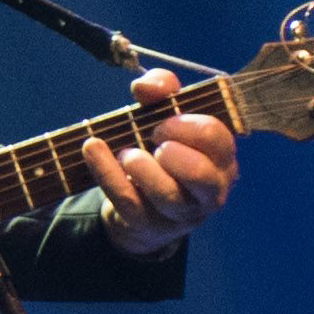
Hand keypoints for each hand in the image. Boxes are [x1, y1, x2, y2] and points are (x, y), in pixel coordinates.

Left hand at [81, 70, 237, 247]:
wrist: (141, 201)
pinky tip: (92, 149)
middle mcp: (211, 189)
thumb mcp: (165, 113)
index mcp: (221, 157)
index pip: (215, 137)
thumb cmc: (163, 148)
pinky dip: (106, 172)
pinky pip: (129, 201)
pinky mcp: (151, 226)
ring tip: (127, 154)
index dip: (184, 124)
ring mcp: (183, 213)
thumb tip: (146, 87)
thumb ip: (162, 90)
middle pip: (200, 173)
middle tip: (151, 139)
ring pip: (166, 194)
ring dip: (139, 166)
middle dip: (170, 151)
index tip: (162, 123)